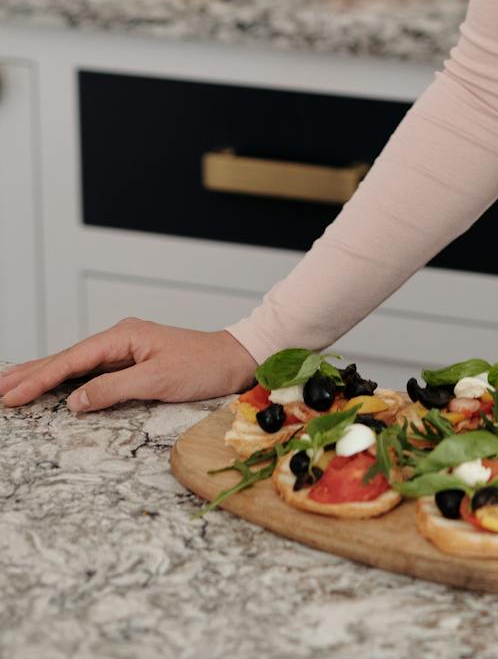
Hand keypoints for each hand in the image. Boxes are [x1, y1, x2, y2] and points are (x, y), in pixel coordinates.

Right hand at [0, 320, 256, 412]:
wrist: (234, 359)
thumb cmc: (203, 366)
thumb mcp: (158, 380)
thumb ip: (113, 389)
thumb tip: (74, 401)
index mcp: (123, 336)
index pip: (72, 360)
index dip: (39, 379)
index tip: (11, 394)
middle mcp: (120, 338)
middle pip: (66, 358)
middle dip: (30, 374)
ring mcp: (124, 350)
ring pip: (74, 365)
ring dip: (43, 377)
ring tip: (12, 387)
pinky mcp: (131, 362)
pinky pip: (89, 371)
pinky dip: (65, 379)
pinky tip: (52, 386)